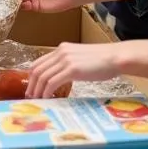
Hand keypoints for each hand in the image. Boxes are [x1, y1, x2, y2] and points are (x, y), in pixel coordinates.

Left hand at [25, 41, 147, 98]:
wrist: (116, 57)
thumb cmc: (103, 61)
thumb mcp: (81, 58)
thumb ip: (69, 63)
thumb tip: (61, 77)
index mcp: (62, 48)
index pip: (39, 62)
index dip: (32, 76)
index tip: (32, 87)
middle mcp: (61, 52)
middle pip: (37, 69)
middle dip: (31, 85)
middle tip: (30, 97)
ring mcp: (66, 60)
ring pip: (43, 76)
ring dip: (38, 90)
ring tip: (37, 100)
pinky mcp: (72, 69)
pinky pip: (52, 82)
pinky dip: (47, 91)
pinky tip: (48, 98)